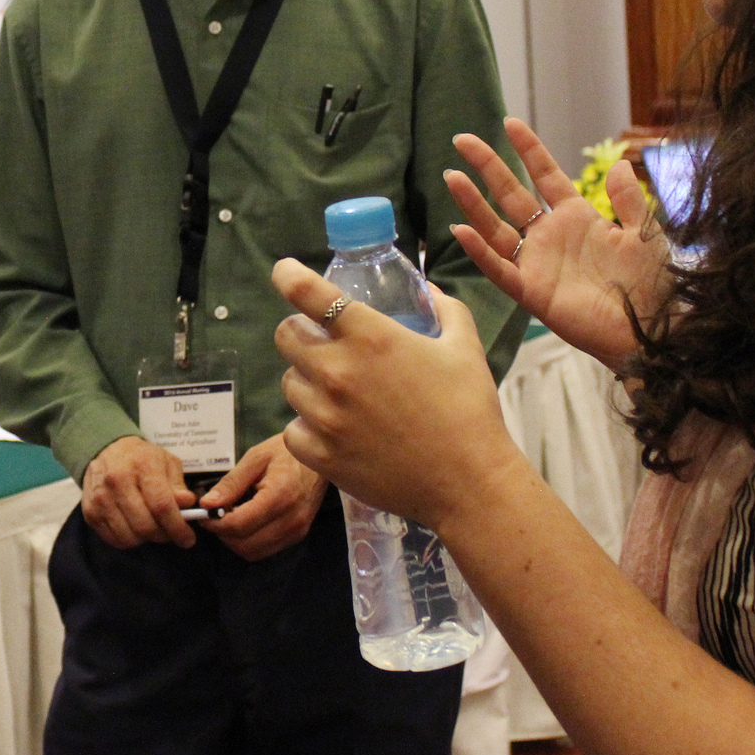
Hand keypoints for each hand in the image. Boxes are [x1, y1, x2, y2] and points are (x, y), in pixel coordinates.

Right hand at [81, 435, 195, 548]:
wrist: (107, 450)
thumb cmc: (143, 458)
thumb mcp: (167, 463)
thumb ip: (178, 485)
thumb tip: (187, 504)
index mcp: (142, 465)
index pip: (161, 505)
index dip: (177, 527)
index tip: (188, 539)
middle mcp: (117, 480)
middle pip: (145, 525)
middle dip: (163, 536)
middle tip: (170, 533)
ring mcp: (101, 497)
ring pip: (129, 537)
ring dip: (146, 540)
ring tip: (152, 528)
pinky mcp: (90, 511)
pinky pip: (113, 539)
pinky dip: (128, 540)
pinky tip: (134, 527)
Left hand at [195, 433, 328, 560]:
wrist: (318, 456)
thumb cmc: (286, 451)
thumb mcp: (255, 458)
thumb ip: (231, 483)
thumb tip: (207, 504)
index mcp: (279, 497)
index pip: (239, 525)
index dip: (215, 523)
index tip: (203, 513)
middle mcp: (291, 520)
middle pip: (245, 544)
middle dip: (223, 534)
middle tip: (214, 516)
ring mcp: (297, 531)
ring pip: (254, 552)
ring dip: (235, 540)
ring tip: (229, 518)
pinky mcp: (299, 535)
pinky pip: (266, 550)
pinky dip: (249, 542)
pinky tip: (245, 521)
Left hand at [273, 259, 524, 530]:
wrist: (470, 483)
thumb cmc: (470, 411)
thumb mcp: (464, 346)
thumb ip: (445, 309)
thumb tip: (428, 289)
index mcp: (370, 336)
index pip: (306, 292)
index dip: (287, 275)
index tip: (284, 272)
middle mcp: (337, 371)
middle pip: (285, 336)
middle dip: (301, 333)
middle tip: (323, 344)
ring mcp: (324, 415)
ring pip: (289, 383)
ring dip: (308, 382)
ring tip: (339, 394)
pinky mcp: (319, 455)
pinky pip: (292, 430)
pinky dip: (307, 428)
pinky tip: (334, 430)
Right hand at [446, 117, 672, 373]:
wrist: (653, 330)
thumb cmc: (653, 285)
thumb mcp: (645, 234)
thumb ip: (629, 201)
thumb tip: (618, 164)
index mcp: (577, 218)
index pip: (545, 176)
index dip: (528, 150)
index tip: (510, 123)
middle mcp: (551, 236)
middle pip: (511, 194)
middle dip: (488, 166)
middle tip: (462, 140)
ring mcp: (538, 263)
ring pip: (496, 227)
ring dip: (473, 204)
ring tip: (452, 177)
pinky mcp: (532, 292)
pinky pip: (499, 269)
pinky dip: (479, 251)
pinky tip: (459, 230)